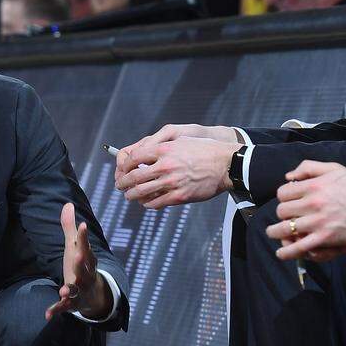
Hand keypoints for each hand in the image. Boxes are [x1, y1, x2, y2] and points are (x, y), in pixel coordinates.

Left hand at [46, 203, 112, 320]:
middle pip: (84, 268)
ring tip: (64, 290)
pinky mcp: (72, 302)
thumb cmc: (81, 265)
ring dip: (70, 289)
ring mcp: (80, 289)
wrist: (93, 294)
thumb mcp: (75, 247)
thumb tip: (67, 203)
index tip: (82, 225)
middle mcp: (85, 274)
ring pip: (76, 289)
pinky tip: (47, 314)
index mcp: (86, 259)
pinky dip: (56, 310)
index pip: (85, 246)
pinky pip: (64, 307)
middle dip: (82, 263)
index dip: (84, 236)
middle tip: (79, 256)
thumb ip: (69, 227)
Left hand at [115, 134, 240, 207]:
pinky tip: (146, 202)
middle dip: (122, 183)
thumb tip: (143, 154)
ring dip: (131, 196)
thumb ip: (161, 148)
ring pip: (141, 192)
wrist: (226, 165)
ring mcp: (172, 182)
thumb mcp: (181, 141)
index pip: (134, 158)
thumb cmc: (204, 151)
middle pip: (134, 177)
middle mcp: (165, 166)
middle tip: (119, 185)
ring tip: (129, 196)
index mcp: (164, 150)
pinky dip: (147, 203)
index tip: (122, 170)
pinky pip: (156, 203)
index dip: (124, 166)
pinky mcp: (179, 196)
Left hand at [264, 161, 345, 260]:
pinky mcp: (324, 238)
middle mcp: (312, 203)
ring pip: (285, 229)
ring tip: (274, 233)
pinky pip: (299, 247)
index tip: (288, 201)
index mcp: (313, 186)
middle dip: (281, 214)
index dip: (283, 197)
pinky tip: (281, 253)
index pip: (283, 193)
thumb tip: (288, 176)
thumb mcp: (334, 168)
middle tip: (285, 217)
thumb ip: (309, 167)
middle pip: (282, 211)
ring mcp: (317, 222)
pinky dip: (287, 252)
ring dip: (276, 232)